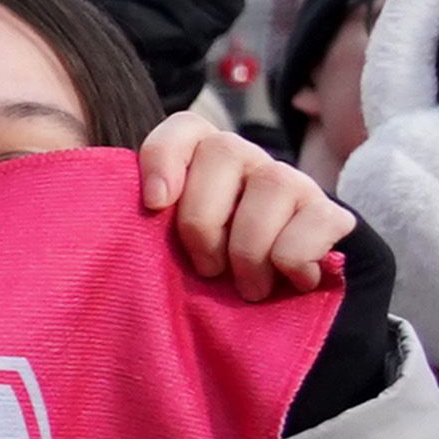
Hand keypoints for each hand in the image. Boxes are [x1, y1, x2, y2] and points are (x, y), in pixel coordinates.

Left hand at [134, 101, 351, 299]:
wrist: (277, 310)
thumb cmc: (205, 277)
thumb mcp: (167, 254)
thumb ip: (143, 232)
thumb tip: (107, 235)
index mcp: (200, 164)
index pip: (184, 129)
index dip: (165, 157)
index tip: (155, 205)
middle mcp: (246, 162)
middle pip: (225, 151)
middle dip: (205, 219)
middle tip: (205, 269)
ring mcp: (291, 183)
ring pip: (273, 184)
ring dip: (250, 247)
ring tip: (246, 287)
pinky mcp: (330, 214)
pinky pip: (317, 221)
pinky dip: (295, 258)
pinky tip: (290, 281)